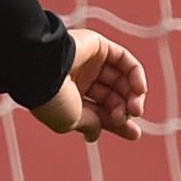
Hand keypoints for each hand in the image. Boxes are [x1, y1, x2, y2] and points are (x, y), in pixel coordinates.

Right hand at [26, 27, 150, 144]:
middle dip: (124, 111)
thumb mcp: (71, 120)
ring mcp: (90, 63)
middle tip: (125, 118)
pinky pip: (125, 60)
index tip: (134, 134)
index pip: (100, 113)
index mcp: (69, 99)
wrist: (41, 68)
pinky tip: (139, 90)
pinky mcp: (99, 46)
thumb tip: (95, 134)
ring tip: (134, 108)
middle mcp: (80, 80)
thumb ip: (89, 124)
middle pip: (112, 98)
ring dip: (132, 96)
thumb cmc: (51, 98)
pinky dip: (136, 75)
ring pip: (121, 80)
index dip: (118, 124)